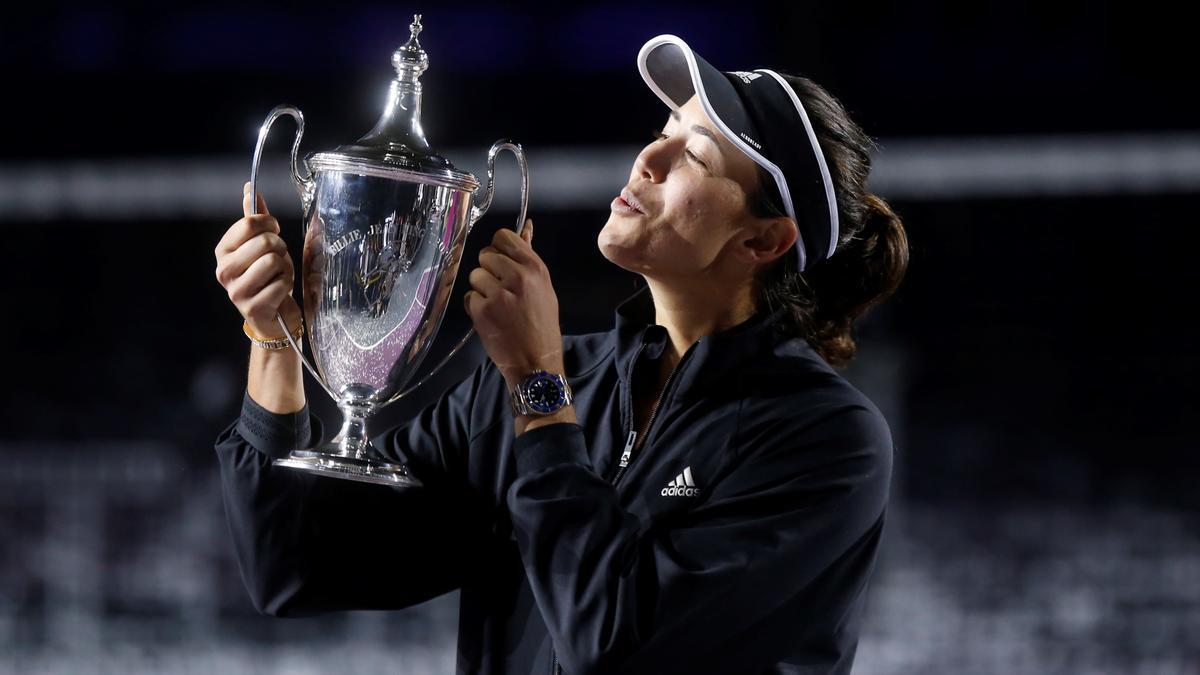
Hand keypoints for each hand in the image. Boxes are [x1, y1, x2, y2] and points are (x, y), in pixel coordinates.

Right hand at [214, 183, 302, 339]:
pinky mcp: (253, 308)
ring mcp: (236, 291)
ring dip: (285, 268)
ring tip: (277, 276)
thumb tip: (249, 188)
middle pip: (265, 241)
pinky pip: (282, 284)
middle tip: (277, 260)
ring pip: (274, 261)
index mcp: (222, 250)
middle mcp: (223, 270)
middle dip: (280, 248)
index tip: (274, 232)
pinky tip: (279, 293)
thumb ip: (254, 218)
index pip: (250, 223)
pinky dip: (287, 286)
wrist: (273, 316)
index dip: (270, 224)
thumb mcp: (259, 245)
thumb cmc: (267, 276)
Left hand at [463, 219, 563, 388]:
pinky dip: (475, 307)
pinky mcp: (482, 311)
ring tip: (496, 305)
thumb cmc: (542, 324)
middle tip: (501, 289)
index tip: (502, 262)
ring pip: (475, 276)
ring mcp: (498, 294)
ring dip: (481, 289)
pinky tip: (490, 317)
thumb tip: (526, 227)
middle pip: (486, 256)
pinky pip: (468, 297)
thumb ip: (528, 257)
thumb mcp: (543, 287)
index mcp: (534, 268)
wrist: (536, 361)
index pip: (504, 237)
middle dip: (489, 271)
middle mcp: (516, 277)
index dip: (498, 249)